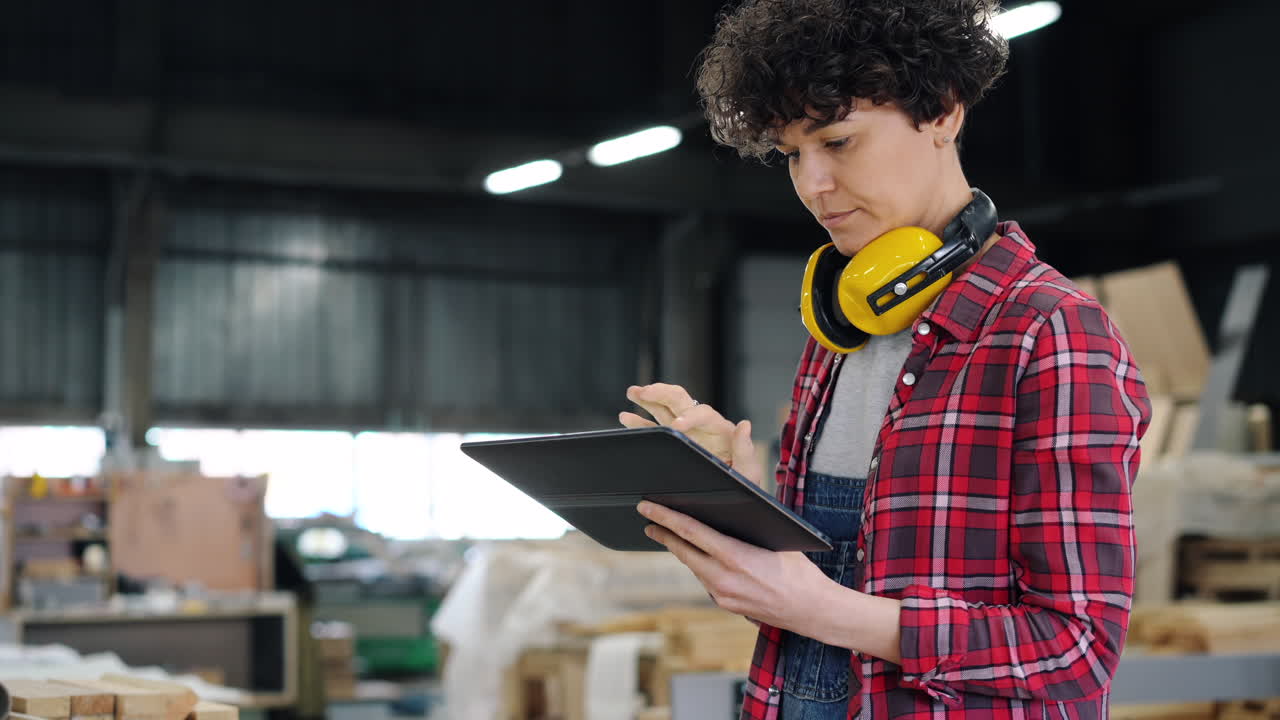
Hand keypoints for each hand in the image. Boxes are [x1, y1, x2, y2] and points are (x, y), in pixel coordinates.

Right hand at [619, 383, 762, 482]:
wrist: (734, 494)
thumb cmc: (742, 482)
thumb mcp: (748, 470)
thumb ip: (746, 449)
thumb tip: (745, 425)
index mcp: (720, 429)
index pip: (703, 414)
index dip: (689, 417)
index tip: (676, 426)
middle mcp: (701, 425)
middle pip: (681, 400)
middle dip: (662, 394)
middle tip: (645, 392)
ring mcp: (687, 431)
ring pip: (665, 407)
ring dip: (648, 398)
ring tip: (632, 392)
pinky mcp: (675, 440)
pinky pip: (656, 427)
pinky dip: (640, 421)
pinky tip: (625, 416)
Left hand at [636, 500, 835, 639]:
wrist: (813, 610)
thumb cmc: (800, 572)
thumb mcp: (776, 539)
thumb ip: (748, 526)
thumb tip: (728, 506)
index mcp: (735, 557)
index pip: (691, 532)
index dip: (665, 518)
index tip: (648, 507)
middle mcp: (723, 579)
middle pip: (683, 551)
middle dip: (664, 534)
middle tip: (649, 520)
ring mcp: (722, 595)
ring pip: (694, 566)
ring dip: (682, 550)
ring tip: (671, 535)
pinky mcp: (725, 605)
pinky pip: (706, 580)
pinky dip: (700, 565)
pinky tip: (700, 556)